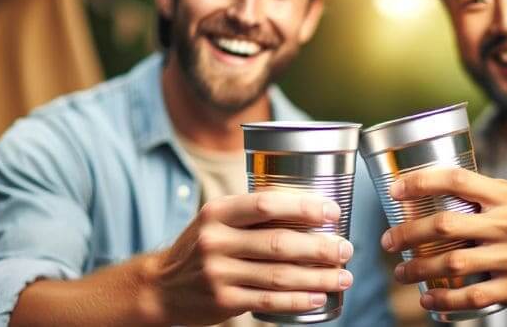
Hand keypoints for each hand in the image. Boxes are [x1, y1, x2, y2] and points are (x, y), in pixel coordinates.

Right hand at [141, 191, 353, 325]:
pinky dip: (298, 299)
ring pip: (280, 274)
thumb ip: (253, 212)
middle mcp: (216, 240)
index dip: (304, 207)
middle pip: (280, 242)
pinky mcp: (223, 301)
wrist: (161, 287)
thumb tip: (311, 206)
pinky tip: (319, 297)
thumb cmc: (201, 246)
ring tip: (344, 275)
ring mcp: (218, 272)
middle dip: (320, 246)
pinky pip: (270, 300)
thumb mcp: (216, 220)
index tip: (333, 212)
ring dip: (318, 276)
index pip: (267, 204)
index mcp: (218, 211)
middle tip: (346, 248)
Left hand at [380, 168, 506, 311]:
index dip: (421, 182)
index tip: (396, 190)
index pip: (457, 179)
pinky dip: (445, 298)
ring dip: (419, 269)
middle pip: (447, 225)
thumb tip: (431, 187)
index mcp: (506, 196)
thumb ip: (479, 193)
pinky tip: (429, 297)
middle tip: (389, 241)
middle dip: (409, 233)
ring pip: (454, 263)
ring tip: (401, 272)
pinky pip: (473, 294)